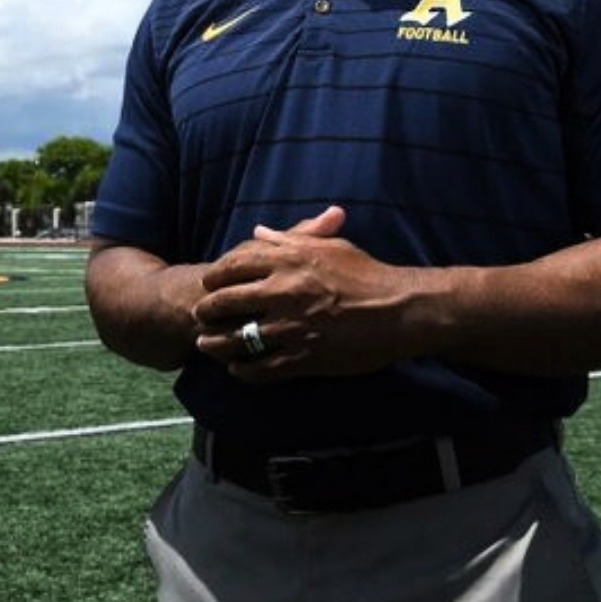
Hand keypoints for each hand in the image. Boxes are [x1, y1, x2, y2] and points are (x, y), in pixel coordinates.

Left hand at [191, 206, 427, 381]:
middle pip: (226, 302)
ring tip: (207, 345)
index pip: (233, 266)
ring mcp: (291, 326)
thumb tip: (258, 232)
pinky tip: (237, 369)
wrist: (400, 310)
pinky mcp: (303, 357)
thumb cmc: (368, 274)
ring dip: (217, 344)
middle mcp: (283, 292)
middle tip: (200, 315)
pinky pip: (261, 367)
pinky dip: (244, 370)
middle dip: (208, 310)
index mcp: (288, 261)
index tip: (208, 284)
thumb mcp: (329, 247)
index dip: (214, 276)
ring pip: (237, 338)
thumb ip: (289, 238)